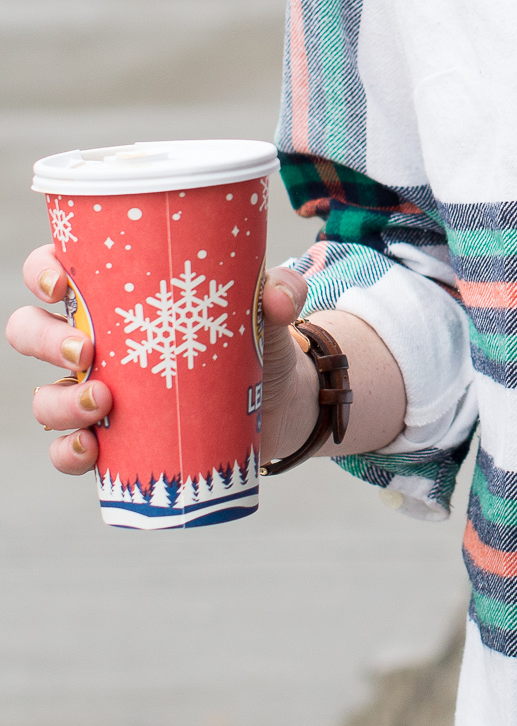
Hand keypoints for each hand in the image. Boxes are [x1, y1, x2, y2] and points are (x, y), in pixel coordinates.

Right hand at [5, 248, 316, 476]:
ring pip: (44, 397)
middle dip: (42, 339)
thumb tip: (278, 297)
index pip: (52, 272)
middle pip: (30, 331)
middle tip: (86, 352)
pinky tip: (90, 450)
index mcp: (114, 297)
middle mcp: (94, 342)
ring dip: (58, 402)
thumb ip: (278, 291)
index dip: (41, 273)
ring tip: (103, 403)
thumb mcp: (266, 311)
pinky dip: (68, 453)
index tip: (62, 285)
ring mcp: (97, 393)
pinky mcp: (114, 440)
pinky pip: (68, 450)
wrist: (277, 401)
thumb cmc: (254, 338)